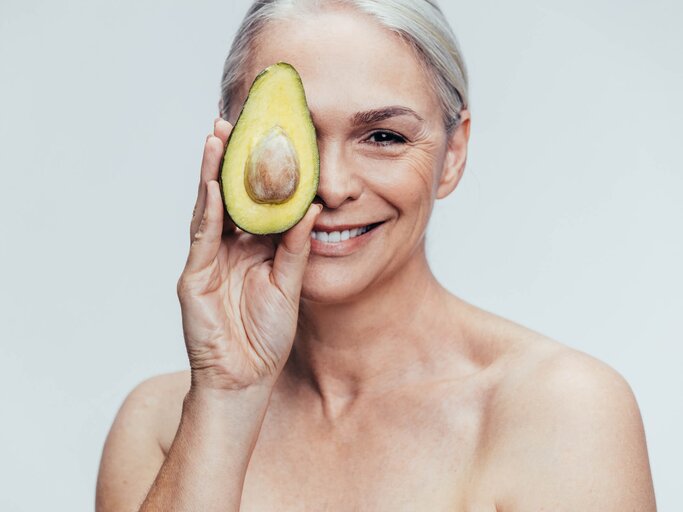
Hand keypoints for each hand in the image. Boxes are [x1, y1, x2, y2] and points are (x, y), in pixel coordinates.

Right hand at [176, 118, 320, 390]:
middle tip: (234, 122)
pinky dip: (208, 211)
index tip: (267, 139)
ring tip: (217, 138)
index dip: (258, 172)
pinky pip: (202, 238)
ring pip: (209, 208)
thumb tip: (313, 206)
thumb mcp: (289, 284)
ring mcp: (207, 261)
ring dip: (212, 174)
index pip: (254, 202)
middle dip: (229, 161)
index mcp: (252, 249)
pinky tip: (214, 185)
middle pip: (228, 196)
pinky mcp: (194, 277)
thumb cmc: (267, 336)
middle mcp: (228, 248)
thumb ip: (296, 245)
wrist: (245, 379)